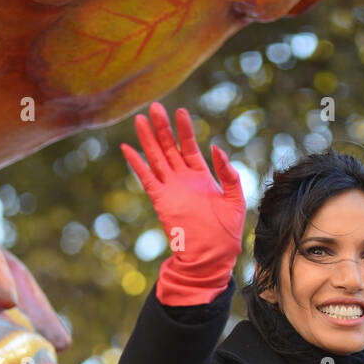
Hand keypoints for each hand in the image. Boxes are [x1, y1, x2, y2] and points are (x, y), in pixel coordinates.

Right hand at [121, 102, 245, 302]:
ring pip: (156, 158)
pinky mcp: (161, 200)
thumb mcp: (235, 199)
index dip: (184, 129)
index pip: (189, 146)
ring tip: (140, 119)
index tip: (180, 111)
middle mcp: (183, 180)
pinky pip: (146, 178)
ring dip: (148, 140)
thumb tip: (216, 148)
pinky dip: (136, 164)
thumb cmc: (227, 232)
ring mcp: (171, 189)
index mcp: (201, 177)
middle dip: (162, 128)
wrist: (213, 257)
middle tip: (155, 107)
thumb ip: (228, 173)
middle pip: (169, 147)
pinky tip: (127, 148)